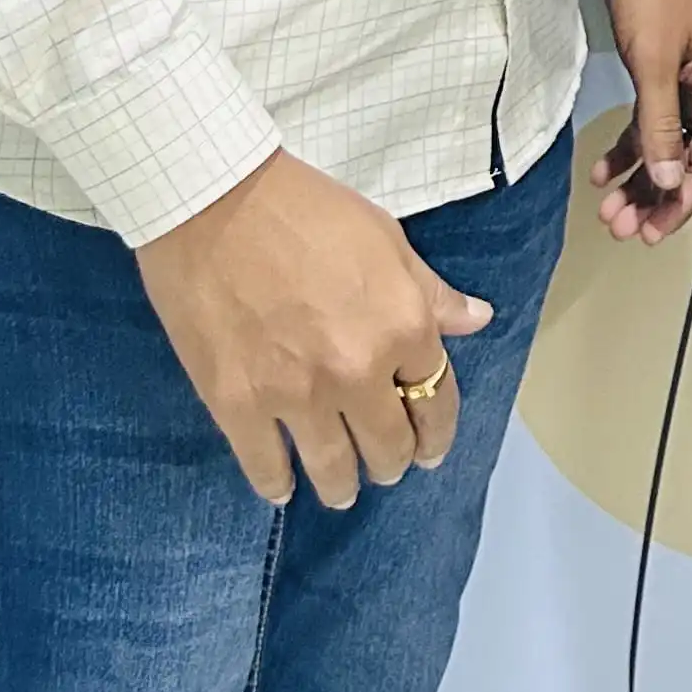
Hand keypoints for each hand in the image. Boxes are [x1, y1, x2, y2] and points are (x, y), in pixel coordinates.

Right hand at [137, 147, 491, 509]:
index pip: (437, 401)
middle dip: (392, 463)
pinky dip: (277, 484)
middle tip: (384, 467)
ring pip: (333, 470)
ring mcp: (296, 395)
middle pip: (388, 447)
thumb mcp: (385, 238)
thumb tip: (476, 319)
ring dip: (343, 485)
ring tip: (341, 490)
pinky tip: (282, 487)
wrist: (215, 202)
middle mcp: (358, 371)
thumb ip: (430, 291)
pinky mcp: (238, 405)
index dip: (436, 433)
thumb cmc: (305, 208)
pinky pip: (266, 467)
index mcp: (403, 326)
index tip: (429, 449)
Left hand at [595, 0, 691, 241]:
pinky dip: (628, 146)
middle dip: (654, 196)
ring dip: (638, 177)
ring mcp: (686, 81)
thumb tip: (668, 183)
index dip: (680, 201)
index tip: (650, 233)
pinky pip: (649, 122)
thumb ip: (659, 126)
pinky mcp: (662, 70)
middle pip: (687, 160)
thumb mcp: (654, 63)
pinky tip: (602, 169)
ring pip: (665, 145)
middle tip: (619, 226)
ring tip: (607, 207)